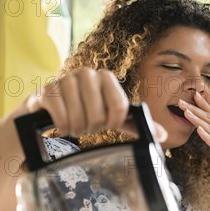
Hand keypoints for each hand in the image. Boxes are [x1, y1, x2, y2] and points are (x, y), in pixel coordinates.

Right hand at [24, 68, 166, 141]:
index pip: (120, 107)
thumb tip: (163, 136)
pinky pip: (61, 118)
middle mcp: (86, 74)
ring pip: (80, 119)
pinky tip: (61, 123)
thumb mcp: (113, 118)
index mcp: (106, 78)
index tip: (107, 124)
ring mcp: (64, 80)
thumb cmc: (86, 112)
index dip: (113, 123)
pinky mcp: (47, 91)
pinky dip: (63, 128)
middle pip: (99, 116)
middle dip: (93, 128)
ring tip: (75, 123)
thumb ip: (137, 124)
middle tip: (87, 125)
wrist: (49, 110)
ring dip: (77, 129)